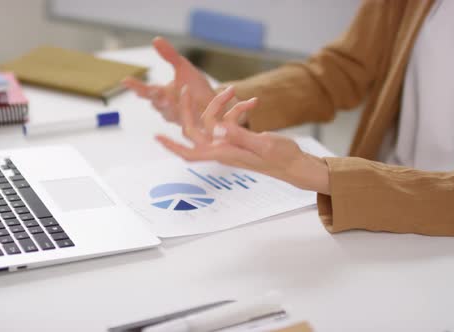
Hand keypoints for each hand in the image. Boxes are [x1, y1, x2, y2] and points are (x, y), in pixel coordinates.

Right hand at [122, 37, 238, 124]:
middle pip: (156, 103)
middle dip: (155, 97)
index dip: (135, 86)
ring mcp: (180, 118)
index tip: (125, 80)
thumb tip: (155, 39)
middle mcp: (168, 109)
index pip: (146, 91)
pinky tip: (195, 110)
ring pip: (170, 114)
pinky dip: (191, 115)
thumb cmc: (195, 88)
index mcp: (162, 95)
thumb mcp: (183, 67)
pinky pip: (190, 121)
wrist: (215, 105)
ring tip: (169, 99)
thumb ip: (169, 55)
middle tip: (152, 90)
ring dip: (169, 107)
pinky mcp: (195, 124)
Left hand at [155, 87, 330, 194]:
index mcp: (224, 153)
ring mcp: (229, 145)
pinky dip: (236, 111)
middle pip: (195, 132)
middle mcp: (223, 150)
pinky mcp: (238, 140)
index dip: (172, 146)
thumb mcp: (262, 144)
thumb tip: (217, 129)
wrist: (296, 164)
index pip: (191, 152)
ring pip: (212, 123)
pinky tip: (253, 103)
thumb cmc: (281, 158)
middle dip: (188, 111)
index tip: (157, 137)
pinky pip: (228, 123)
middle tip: (185, 91)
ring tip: (234, 90)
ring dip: (220, 105)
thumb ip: (239, 136)